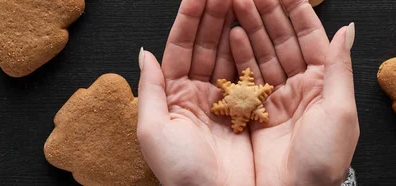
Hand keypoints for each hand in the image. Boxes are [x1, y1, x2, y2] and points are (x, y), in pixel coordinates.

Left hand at [136, 0, 254, 184]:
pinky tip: (250, 30)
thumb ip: (149, 89)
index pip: (181, 47)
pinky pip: (248, 74)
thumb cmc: (181, 172)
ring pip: (228, 54)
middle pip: (206, 45)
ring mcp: (227, 100)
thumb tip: (144, 53)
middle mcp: (200, 94)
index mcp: (175, 96)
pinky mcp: (248, 110)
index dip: (190, 19)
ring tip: (239, 0)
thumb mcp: (153, 131)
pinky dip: (250, 51)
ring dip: (232, 25)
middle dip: (213, 15)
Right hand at [231, 0, 358, 184]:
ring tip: (237, 3)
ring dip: (251, 26)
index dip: (296, 11)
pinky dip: (239, 53)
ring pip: (262, 52)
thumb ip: (340, 67)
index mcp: (323, 83)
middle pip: (282, 40)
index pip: (310, 37)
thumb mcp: (340, 112)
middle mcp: (299, 86)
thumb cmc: (324, 160)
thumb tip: (347, 29)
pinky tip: (233, 34)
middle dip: (267, 13)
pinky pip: (246, 75)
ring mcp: (274, 96)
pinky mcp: (254, 110)